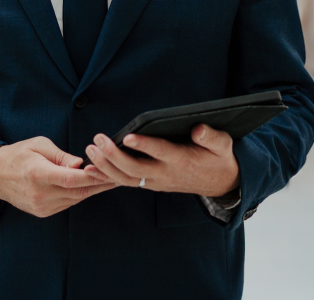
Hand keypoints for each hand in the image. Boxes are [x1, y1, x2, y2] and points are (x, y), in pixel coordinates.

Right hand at [0, 136, 115, 217]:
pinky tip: (91, 187)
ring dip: (93, 190)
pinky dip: (80, 195)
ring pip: (74, 200)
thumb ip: (61, 155)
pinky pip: (67, 203)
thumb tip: (80, 164)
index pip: (71, 179)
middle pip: (77, 192)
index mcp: (38, 174)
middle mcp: (40, 194)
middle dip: (99, 184)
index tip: (108, 170)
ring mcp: (41, 206)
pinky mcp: (43, 212)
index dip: (92, 176)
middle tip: (119, 175)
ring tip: (111, 180)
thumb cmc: (18, 155)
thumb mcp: (39, 145)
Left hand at [84, 124, 239, 196]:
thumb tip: (198, 129)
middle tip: (97, 140)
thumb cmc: (219, 158)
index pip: (160, 152)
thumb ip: (211, 137)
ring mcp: (157, 181)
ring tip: (90, 150)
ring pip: (127, 179)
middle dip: (114, 155)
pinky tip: (92, 168)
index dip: (144, 145)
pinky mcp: (151, 183)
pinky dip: (108, 176)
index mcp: (182, 160)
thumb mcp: (222, 145)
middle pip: (135, 169)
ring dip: (106, 166)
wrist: (221, 183)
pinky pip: (126, 182)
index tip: (127, 136)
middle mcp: (166, 174)